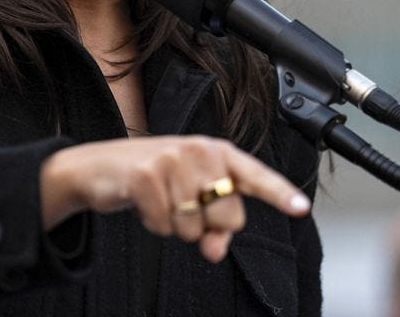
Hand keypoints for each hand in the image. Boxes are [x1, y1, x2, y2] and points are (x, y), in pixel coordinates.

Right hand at [40, 136, 311, 262]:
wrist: (98, 167)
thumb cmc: (153, 180)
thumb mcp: (187, 198)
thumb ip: (213, 225)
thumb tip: (215, 250)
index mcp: (216, 151)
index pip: (254, 175)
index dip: (279, 193)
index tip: (301, 208)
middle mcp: (198, 149)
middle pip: (227, 216)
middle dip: (205, 223)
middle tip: (180, 204)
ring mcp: (170, 159)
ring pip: (194, 227)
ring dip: (175, 225)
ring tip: (159, 200)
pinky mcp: (145, 175)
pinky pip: (165, 226)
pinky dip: (154, 224)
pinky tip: (143, 203)